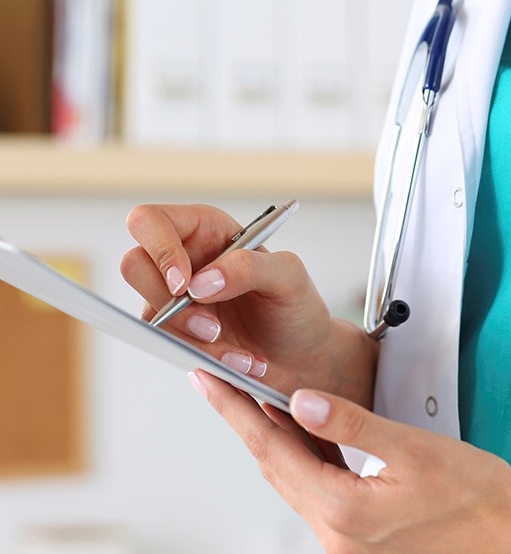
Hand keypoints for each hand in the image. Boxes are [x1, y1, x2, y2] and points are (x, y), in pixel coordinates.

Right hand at [120, 203, 376, 403]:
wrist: (303, 358)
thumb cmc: (296, 307)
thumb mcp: (289, 276)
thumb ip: (249, 267)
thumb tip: (199, 282)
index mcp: (205, 230)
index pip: (151, 221)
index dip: (158, 249)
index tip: (184, 284)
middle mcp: (183, 260)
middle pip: (134, 266)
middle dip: (169, 304)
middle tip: (211, 327)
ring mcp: (174, 300)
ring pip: (150, 315)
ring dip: (194, 340)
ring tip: (241, 353)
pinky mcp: (176, 334)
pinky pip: (168, 346)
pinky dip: (204, 358)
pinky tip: (239, 362)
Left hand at [189, 370, 510, 553]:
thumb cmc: (477, 497)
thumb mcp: (413, 447)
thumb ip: (351, 423)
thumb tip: (301, 401)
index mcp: (344, 511)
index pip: (272, 450)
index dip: (235, 411)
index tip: (208, 383)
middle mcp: (337, 537)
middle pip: (276, 468)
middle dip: (246, 423)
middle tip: (221, 384)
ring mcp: (347, 544)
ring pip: (295, 481)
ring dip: (275, 441)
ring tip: (256, 401)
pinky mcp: (360, 541)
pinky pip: (318, 494)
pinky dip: (305, 461)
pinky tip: (305, 437)